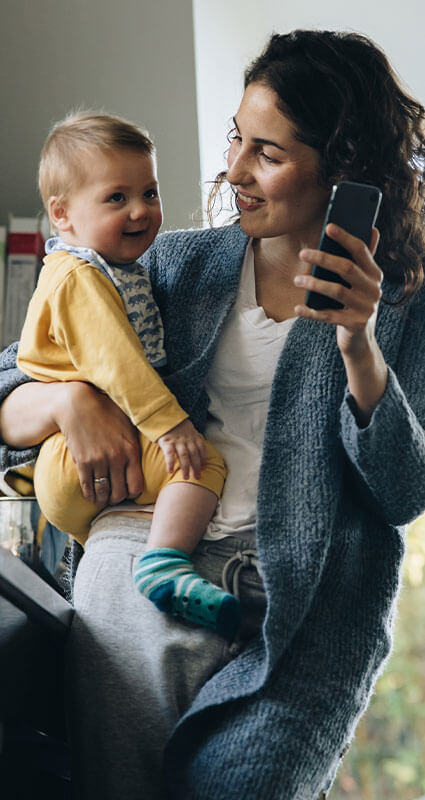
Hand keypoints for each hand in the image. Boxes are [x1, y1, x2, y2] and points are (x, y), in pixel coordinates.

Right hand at [55, 382, 143, 504]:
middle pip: (120, 493)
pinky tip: (91, 496)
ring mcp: (99, 461)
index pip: (137, 485)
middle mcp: (116, 458)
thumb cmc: (105, 412)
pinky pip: (87, 487)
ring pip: (103, 493)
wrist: (78, 405)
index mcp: (131, 450)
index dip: (133, 493)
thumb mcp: (128, 425)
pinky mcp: (82, 462)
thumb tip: (149, 453)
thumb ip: (135, 444)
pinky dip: (89, 495)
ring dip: (103, 500)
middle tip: (114, 498)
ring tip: (102, 500)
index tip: (128, 492)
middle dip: (117, 499)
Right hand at [157, 419, 206, 479]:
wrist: (162, 414)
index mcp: (193, 435)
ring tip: (185, 478)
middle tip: (197, 478)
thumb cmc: (174, 423)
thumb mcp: (187, 426)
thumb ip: (191, 435)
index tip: (204, 467)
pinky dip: (170, 463)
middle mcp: (187, 439)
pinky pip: (169, 454)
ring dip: (186, 468)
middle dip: (196, 467)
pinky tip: (170, 471)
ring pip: (184, 456)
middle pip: (194, 455)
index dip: (203, 458)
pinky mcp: (167, 442)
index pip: (201, 448)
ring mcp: (177, 440)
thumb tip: (196, 445)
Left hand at [293, 224, 387, 421]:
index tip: (328, 227)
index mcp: (375, 275)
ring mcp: (366, 308)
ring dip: (314, 283)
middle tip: (302, 253)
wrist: (360, 339)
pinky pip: (329, 316)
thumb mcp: (363, 282)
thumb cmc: (356, 303)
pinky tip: (298, 308)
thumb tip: (373, 229)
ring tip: (297, 279)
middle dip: (323, 258)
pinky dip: (312, 312)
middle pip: (347, 268)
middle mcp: (374, 290)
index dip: (345, 238)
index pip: (361, 251)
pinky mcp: (355, 324)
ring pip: (336, 291)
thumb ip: (366, 258)